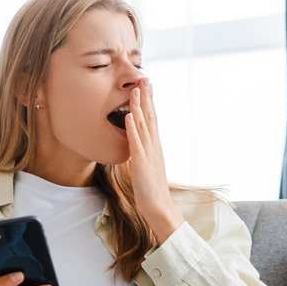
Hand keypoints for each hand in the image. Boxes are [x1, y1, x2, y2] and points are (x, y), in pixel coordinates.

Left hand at [125, 79, 183, 242]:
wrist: (158, 207)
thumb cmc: (150, 190)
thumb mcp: (147, 167)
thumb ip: (143, 154)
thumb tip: (138, 146)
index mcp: (155, 147)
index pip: (153, 120)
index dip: (150, 102)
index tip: (148, 87)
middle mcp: (154, 146)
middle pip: (151, 117)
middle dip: (148, 97)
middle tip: (146, 78)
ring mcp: (148, 153)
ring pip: (144, 125)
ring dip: (140, 107)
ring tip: (136, 90)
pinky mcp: (141, 162)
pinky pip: (136, 142)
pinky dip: (132, 128)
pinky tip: (128, 116)